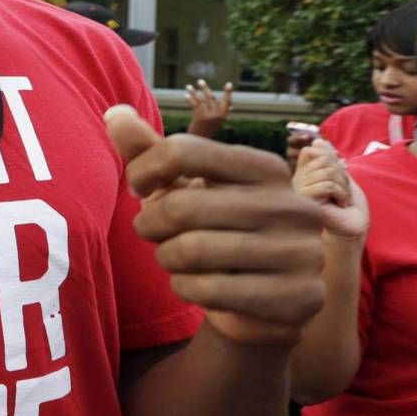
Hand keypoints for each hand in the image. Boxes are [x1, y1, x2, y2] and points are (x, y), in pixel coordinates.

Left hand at [106, 106, 326, 344]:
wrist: (263, 301)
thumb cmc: (216, 232)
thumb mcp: (186, 188)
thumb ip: (151, 153)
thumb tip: (114, 114)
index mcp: (266, 168)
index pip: (183, 150)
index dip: (142, 170)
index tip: (138, 188)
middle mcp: (292, 205)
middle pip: (181, 206)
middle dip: (150, 225)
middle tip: (153, 234)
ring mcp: (302, 252)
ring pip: (191, 251)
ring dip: (166, 259)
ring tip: (176, 259)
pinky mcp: (298, 296)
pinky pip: (208, 289)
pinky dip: (185, 288)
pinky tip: (196, 286)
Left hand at [184, 80, 233, 138]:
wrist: (199, 140)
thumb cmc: (209, 130)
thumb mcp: (218, 122)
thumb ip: (223, 113)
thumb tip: (230, 106)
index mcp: (223, 115)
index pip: (227, 101)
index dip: (228, 93)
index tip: (229, 84)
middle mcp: (217, 114)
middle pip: (211, 97)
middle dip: (205, 88)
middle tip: (199, 80)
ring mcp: (208, 115)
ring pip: (200, 100)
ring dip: (194, 92)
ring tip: (188, 86)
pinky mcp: (199, 117)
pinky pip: (194, 104)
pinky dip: (190, 99)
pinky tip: (186, 94)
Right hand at [293, 142, 368, 239]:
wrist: (352, 226)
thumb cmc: (348, 204)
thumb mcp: (340, 174)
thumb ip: (328, 158)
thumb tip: (317, 140)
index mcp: (302, 173)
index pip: (311, 151)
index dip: (330, 157)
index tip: (341, 172)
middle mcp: (296, 180)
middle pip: (323, 160)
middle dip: (342, 174)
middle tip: (344, 191)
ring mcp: (298, 191)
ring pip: (327, 172)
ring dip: (343, 186)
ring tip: (343, 199)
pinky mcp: (304, 202)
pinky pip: (326, 185)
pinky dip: (341, 194)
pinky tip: (340, 205)